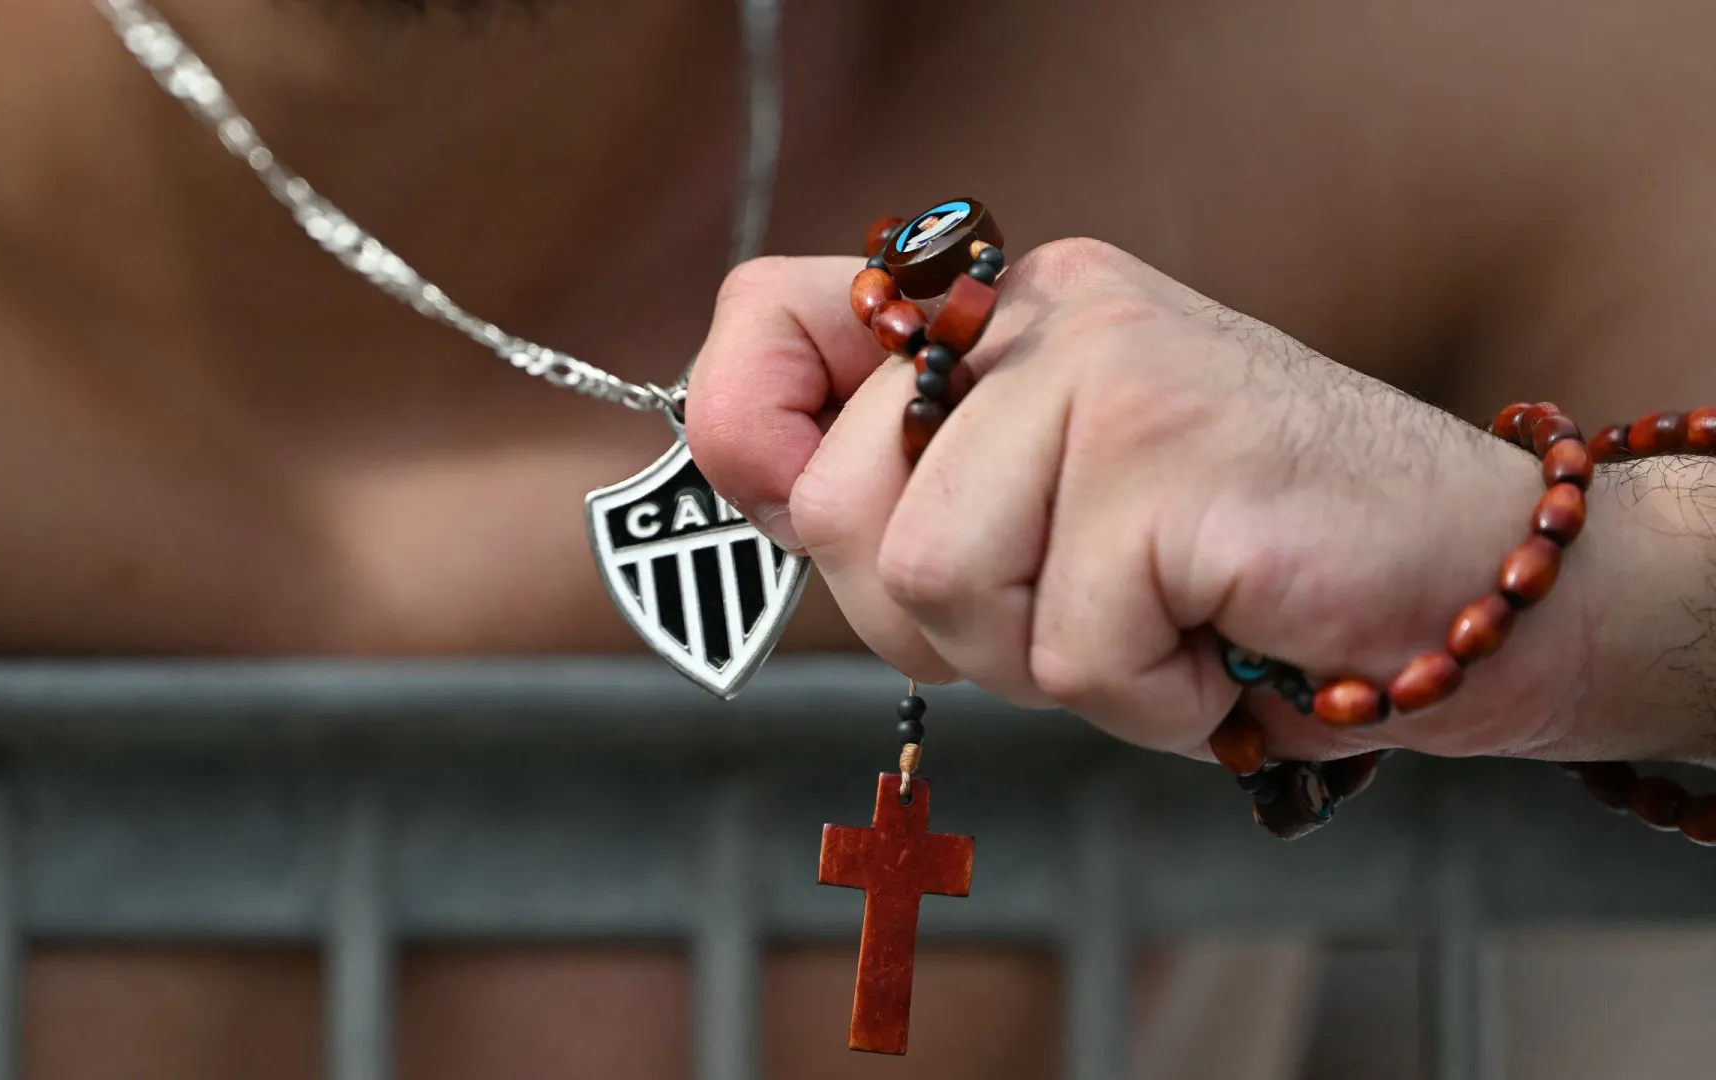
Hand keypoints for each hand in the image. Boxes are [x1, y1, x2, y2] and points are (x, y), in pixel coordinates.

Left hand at [686, 239, 1699, 764]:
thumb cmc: (1247, 575)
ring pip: (934, 579)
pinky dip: (1146, 699)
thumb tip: (756, 490)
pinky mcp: (1176, 460)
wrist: (1480, 590)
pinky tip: (1225, 646)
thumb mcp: (1052, 515)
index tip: (790, 503)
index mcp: (1007, 314)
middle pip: (846, 506)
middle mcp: (1050, 318)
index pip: (772, 315)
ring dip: (1043, 660)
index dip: (742, 428)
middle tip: (1077, 616)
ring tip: (1162, 625)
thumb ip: (918, 488)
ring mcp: (1116, 376)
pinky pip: (1066, 649)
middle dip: (941, 623)